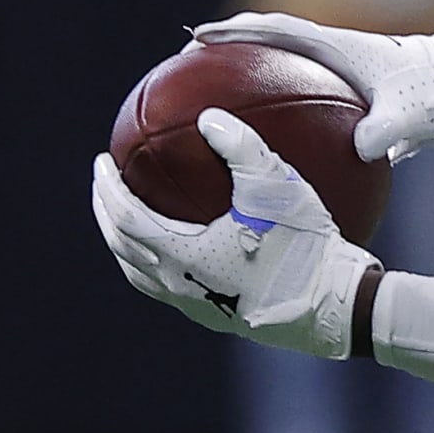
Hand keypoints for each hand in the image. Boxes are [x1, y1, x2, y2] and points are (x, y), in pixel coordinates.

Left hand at [92, 109, 380, 358]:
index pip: (125, 217)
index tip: (102, 161)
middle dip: (106, 212)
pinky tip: (182, 245)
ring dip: (124, 241)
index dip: (108, 187)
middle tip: (105, 184)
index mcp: (181, 256)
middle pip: (122, 246)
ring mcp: (195, 305)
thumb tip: (208, 117)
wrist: (331, 307)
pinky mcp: (215, 315)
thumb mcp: (277, 187)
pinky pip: (167, 285)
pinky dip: (154, 260)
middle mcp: (178, 285)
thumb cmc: (304, 245)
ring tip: (127, 217)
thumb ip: (241, 147)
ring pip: (140, 273)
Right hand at [192, 12, 433, 162]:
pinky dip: (294, 126)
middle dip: (233, 54)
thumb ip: (387, 131)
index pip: (279, 31)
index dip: (237, 32)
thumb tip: (360, 152)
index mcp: (344, 48)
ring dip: (259, 86)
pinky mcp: (363, 103)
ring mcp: (350, 78)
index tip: (197, 39)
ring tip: (221, 110)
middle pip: (275, 49)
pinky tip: (280, 160)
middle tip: (191, 69)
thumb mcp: (415, 113)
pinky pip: (315, 112)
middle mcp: (341, 58)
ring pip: (293, 78)